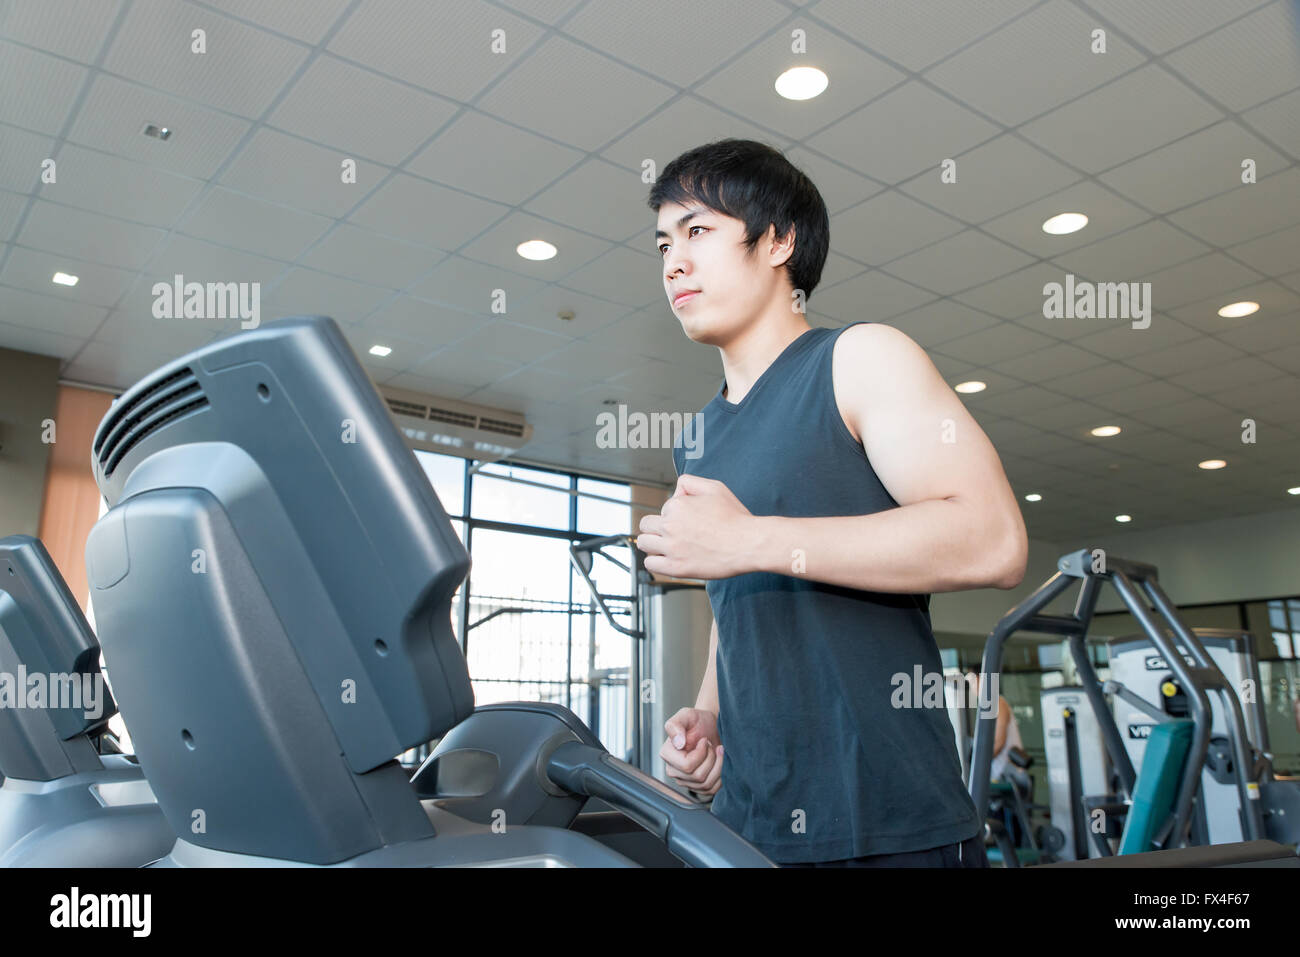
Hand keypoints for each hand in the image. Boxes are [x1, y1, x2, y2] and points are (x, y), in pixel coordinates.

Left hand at [637, 474, 756, 579]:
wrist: (748, 543)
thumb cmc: (735, 517)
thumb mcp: (714, 487)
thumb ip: (690, 482)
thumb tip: (675, 490)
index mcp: (676, 506)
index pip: (663, 508)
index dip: (675, 513)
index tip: (689, 520)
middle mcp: (670, 526)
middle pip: (646, 524)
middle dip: (657, 527)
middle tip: (673, 533)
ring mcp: (671, 548)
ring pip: (643, 543)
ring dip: (653, 543)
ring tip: (668, 545)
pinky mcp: (676, 568)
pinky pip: (650, 563)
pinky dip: (656, 561)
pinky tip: (668, 558)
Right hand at [660, 707, 722, 800]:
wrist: (710, 727)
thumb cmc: (698, 721)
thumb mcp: (687, 715)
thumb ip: (676, 725)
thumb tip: (678, 743)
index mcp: (668, 754)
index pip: (687, 765)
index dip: (702, 753)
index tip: (705, 741)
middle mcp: (674, 770)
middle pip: (698, 776)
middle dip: (712, 758)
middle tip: (712, 745)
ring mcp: (686, 781)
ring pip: (706, 784)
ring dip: (718, 766)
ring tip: (717, 751)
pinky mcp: (698, 787)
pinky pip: (712, 790)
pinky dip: (721, 776)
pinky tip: (720, 762)